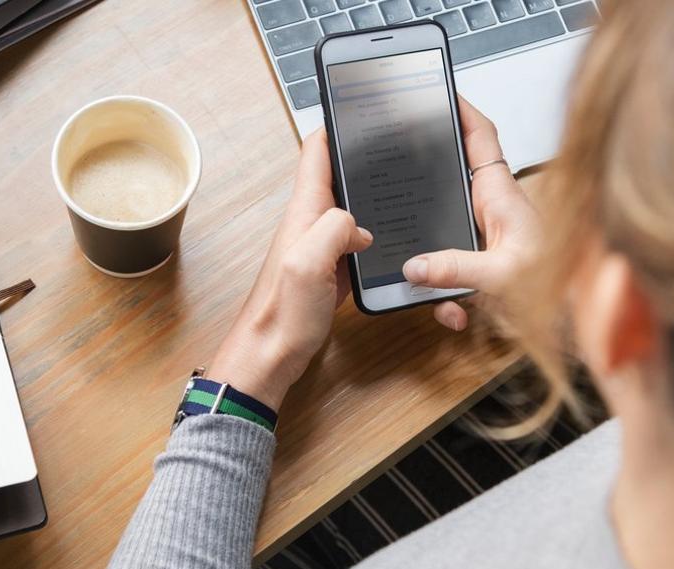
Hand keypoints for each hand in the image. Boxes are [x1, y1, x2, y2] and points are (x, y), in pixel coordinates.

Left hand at [210, 130, 371, 409]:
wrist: (269, 357)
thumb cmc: (281, 316)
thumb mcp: (308, 263)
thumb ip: (333, 228)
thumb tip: (359, 224)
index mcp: (304, 213)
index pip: (316, 154)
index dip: (336, 126)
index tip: (361, 107)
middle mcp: (311, 224)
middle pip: (337, 177)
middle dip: (363, 157)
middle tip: (397, 143)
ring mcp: (321, 248)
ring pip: (350, 209)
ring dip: (371, 195)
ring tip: (404, 182)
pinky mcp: (331, 272)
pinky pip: (355, 243)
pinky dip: (375, 234)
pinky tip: (395, 239)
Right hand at [402, 98, 542, 330]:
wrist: (582, 311)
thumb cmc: (560, 283)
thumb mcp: (501, 275)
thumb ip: (456, 268)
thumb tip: (415, 265)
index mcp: (501, 195)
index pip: (480, 137)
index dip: (461, 110)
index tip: (437, 93)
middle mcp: (494, 209)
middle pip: (452, 181)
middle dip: (426, 187)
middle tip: (399, 181)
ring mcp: (488, 235)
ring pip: (445, 235)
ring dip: (436, 266)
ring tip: (440, 293)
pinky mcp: (486, 262)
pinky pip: (454, 272)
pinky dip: (451, 296)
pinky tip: (457, 314)